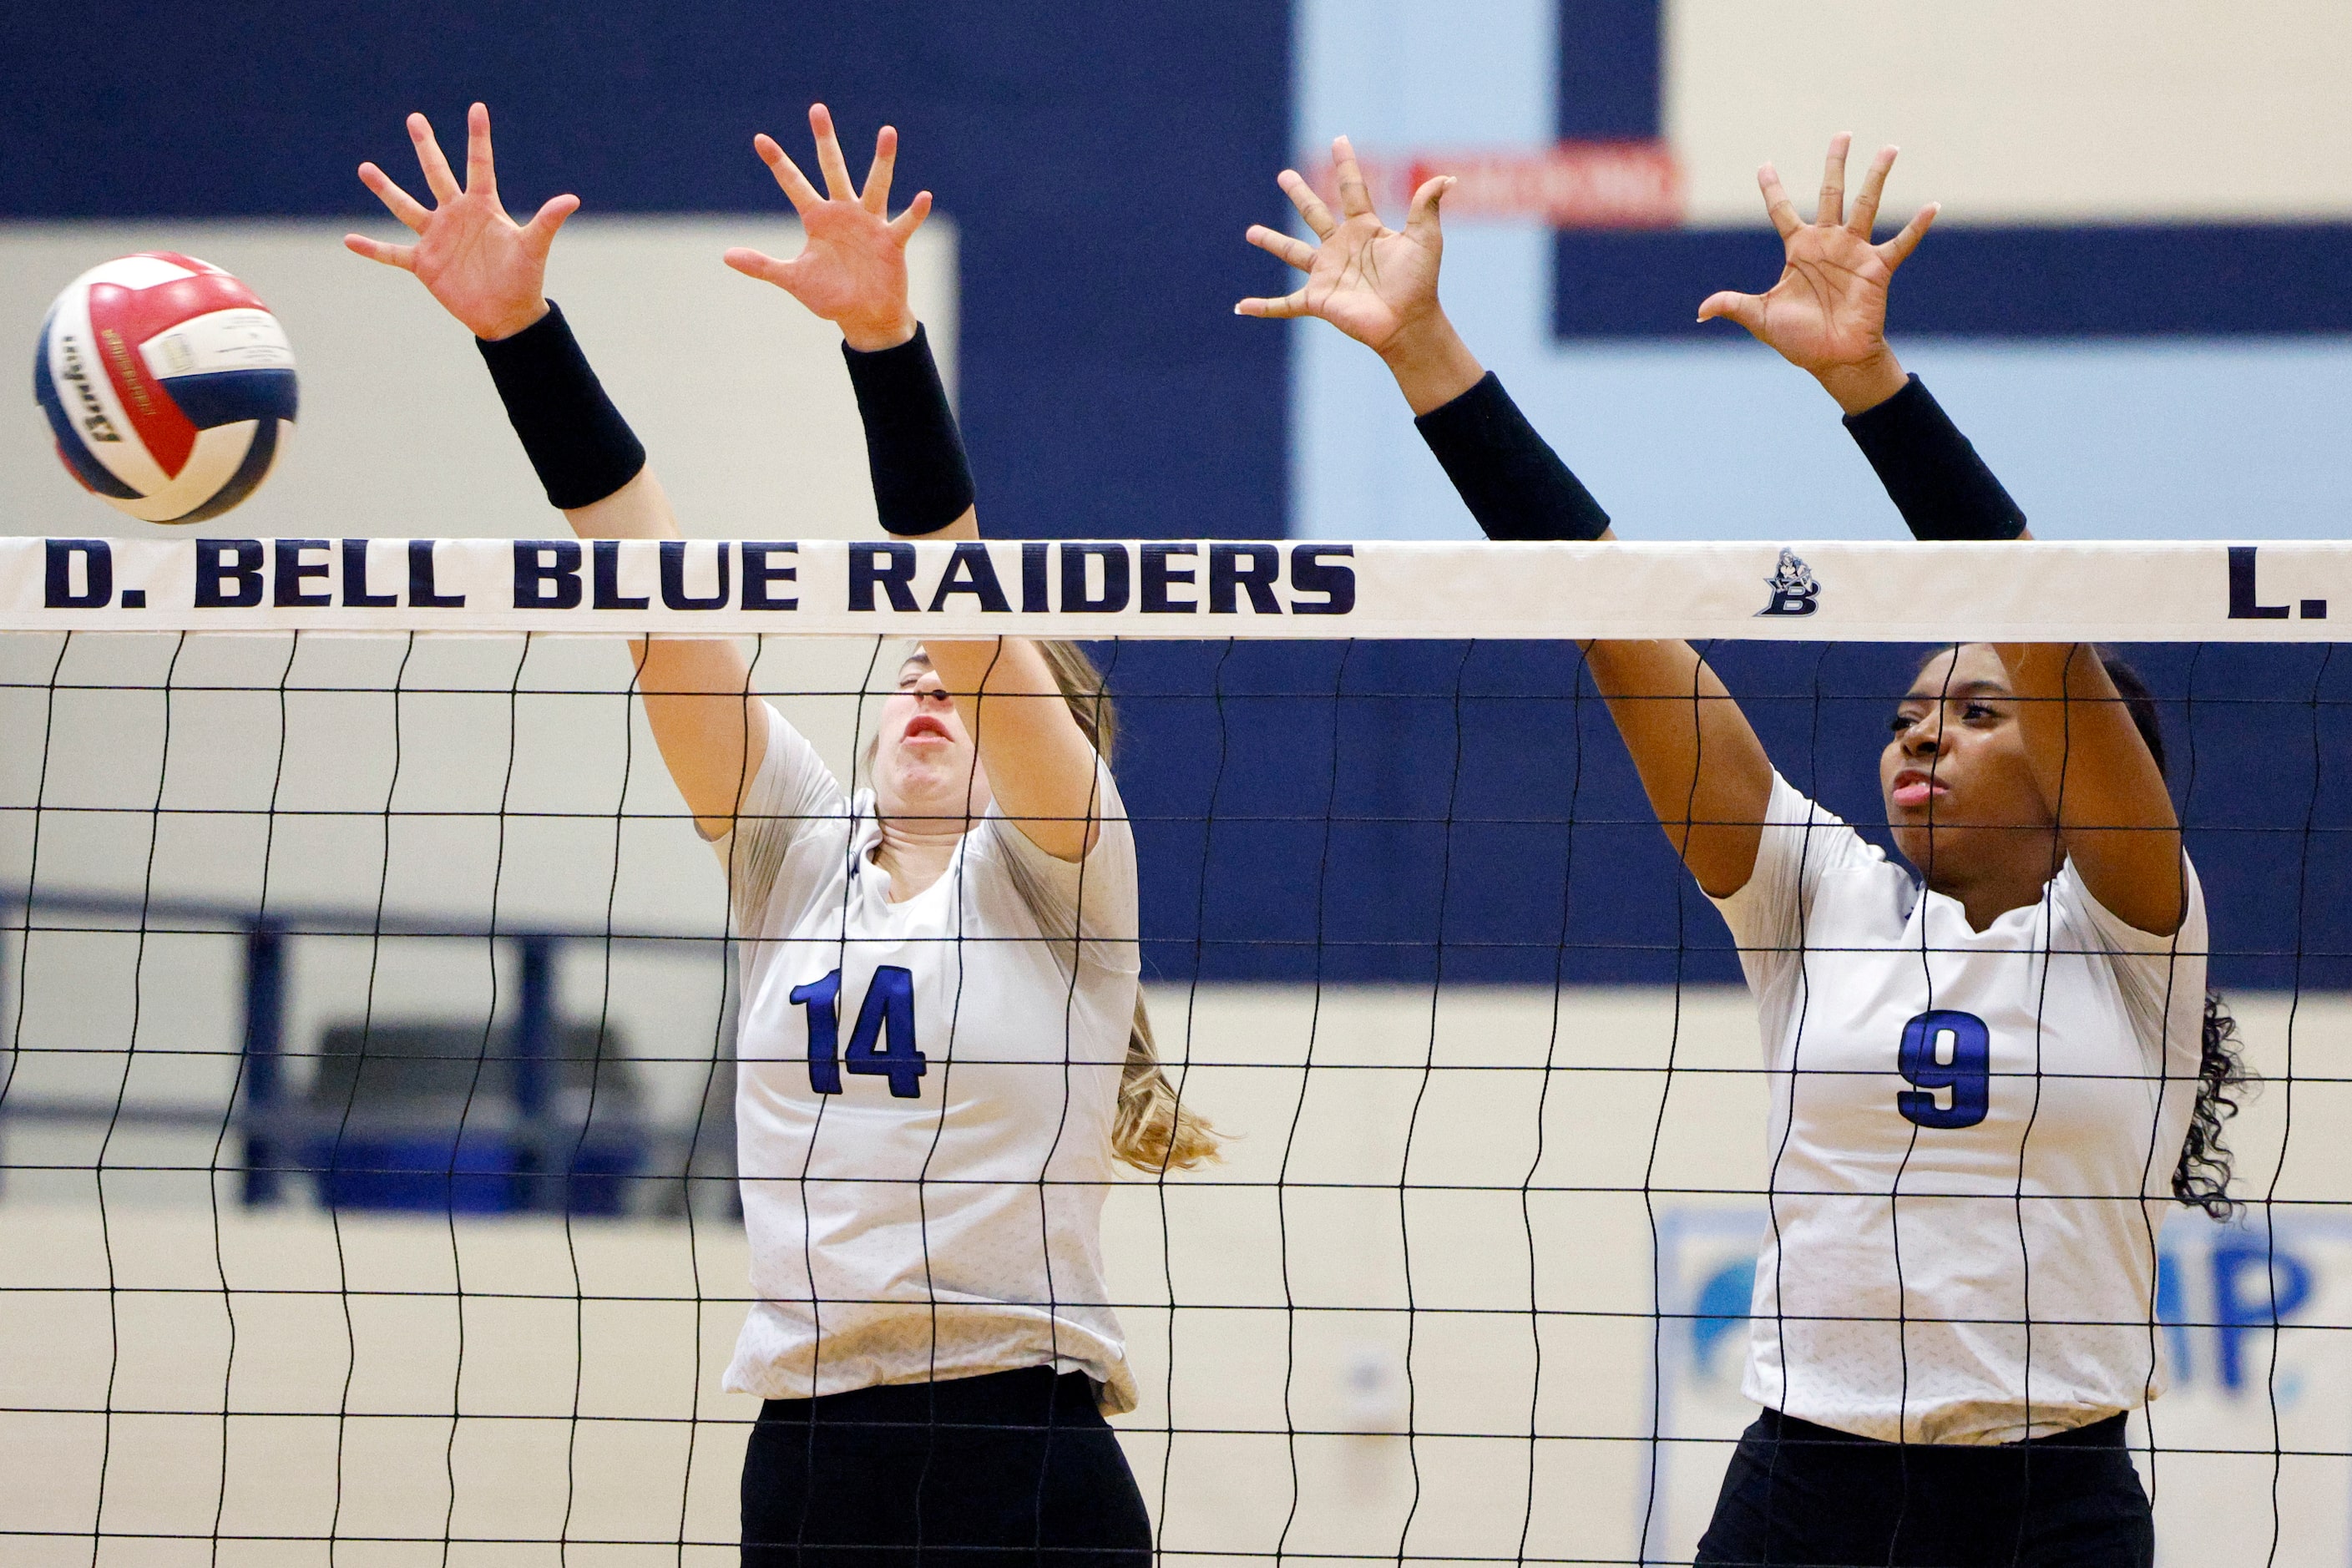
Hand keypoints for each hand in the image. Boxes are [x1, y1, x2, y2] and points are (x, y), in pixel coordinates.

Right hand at [344, 103, 576, 341]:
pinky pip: (391, 253)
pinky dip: (371, 248)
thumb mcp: (534, 247)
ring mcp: (436, 237)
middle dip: (426, 147)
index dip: (478, 137)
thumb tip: (571, 199)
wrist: (507, 315)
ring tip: (364, 168)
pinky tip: (349, 240)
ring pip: (405, 206)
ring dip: (385, 189)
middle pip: (437, 174)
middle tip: (415, 118)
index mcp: (482, 207)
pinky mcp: (423, 263)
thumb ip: (547, 221)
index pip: (479, 165)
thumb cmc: (524, 279)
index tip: (477, 107)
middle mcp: (456, 216)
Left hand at [725, 104, 929, 351]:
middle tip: (817, 109)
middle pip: (833, 169)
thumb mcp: (793, 279)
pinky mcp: (892, 241)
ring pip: (876, 185)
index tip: (760, 139)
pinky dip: (915, 212)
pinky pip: (904, 223)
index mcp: (818, 219)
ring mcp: (870, 224)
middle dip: (825, 140)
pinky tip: (923, 197)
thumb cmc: (831, 296)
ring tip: (887, 132)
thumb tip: (726, 256)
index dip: (778, 163)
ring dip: (882, 161)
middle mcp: (844, 213)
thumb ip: (762, 266)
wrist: (865, 316)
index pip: (794, 184)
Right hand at [1237, 136, 1481, 413]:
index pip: (1353, 190)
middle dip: (1299, 194)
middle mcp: (1342, 248)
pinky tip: (1241, 307)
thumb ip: (1426, 206)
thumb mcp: (1425, 239)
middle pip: (1315, 214)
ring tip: (1250, 232)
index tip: (1339, 140)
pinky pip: (1284, 304)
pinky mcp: (1317, 300)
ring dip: (1272, 242)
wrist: (1408, 323)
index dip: (1346, 165)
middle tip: (1284, 176)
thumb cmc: (1420, 282)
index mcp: (1365, 229)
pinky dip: (1263, 307)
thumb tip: (1447, 178)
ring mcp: (1327, 274)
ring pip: (1293, 253)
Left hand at [1696, 135, 1937, 413]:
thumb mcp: (1760, 318)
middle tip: (1842, 133)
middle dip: (1835, 164)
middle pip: (1831, 193)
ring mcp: (1854, 252)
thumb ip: (1733, 305)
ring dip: (1877, 177)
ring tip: (1889, 149)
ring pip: (1867, 205)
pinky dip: (1916, 226)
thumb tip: (1700, 311)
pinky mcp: (1877, 268)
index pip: (1782, 211)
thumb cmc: (1798, 339)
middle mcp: (1828, 243)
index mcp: (1799, 250)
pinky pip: (1900, 243)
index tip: (1764, 164)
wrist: (1832, 360)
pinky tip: (1931, 206)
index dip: (1772, 189)